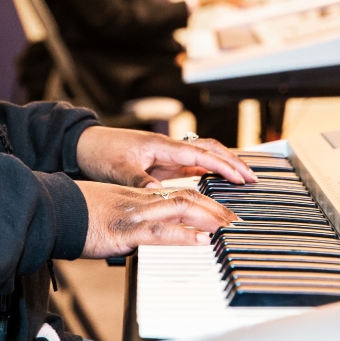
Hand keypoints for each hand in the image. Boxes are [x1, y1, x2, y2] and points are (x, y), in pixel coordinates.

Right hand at [75, 180, 237, 256]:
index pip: (176, 191)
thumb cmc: (76, 209)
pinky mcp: (126, 230)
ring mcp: (134, 212)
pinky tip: (200, 240)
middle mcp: (140, 199)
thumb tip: (138, 230)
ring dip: (208, 217)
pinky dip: (184, 235)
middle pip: (186, 195)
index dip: (201, 199)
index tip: (219, 210)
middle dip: (214, 207)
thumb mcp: (107, 206)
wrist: (55, 208)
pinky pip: (161, 230)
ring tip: (227, 226)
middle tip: (233, 218)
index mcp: (136, 194)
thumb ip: (127, 213)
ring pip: (180, 207)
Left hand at [76, 126, 256, 187]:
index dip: (224, 166)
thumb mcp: (120, 170)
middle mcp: (168, 148)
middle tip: (253, 178)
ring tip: (243, 179)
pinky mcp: (162, 163)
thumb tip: (159, 195)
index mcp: (162, 146)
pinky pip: (192, 165)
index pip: (201, 154)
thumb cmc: (102, 152)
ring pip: (203, 156)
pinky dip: (209, 170)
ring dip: (224, 165)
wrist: (87, 145)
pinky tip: (218, 181)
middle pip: (209, 150)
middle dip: (232, 162)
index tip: (242, 177)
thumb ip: (140, 182)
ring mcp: (167, 155)